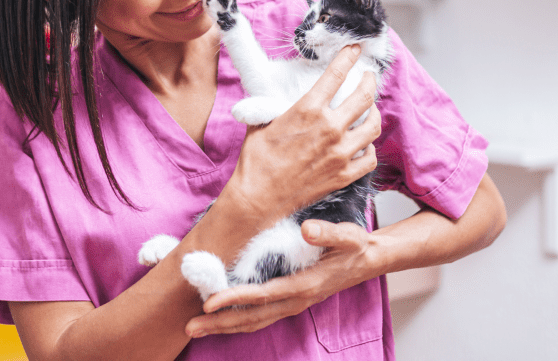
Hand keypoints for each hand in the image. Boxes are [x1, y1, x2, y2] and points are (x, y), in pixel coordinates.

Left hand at [184, 220, 375, 337]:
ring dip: (223, 326)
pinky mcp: (289, 301)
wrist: (368, 261)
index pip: (263, 295)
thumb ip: (329, 233)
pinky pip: (260, 316)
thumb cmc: (355, 246)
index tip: (209, 301)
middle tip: (189, 326)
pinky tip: (219, 319)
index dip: (234, 298)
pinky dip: (237, 320)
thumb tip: (307, 229)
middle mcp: (295, 300)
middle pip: (252, 317)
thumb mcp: (349, 235)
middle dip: (220, 323)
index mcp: (304, 285)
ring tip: (195, 328)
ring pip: (253, 321)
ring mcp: (291, 304)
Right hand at [226, 45, 380, 219]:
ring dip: (374, 113)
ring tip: (370, 109)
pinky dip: (369, 148)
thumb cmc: (256, 160)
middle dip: (369, 80)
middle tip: (368, 76)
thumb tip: (272, 91)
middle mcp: (329, 128)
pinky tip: (363, 144)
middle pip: (364, 96)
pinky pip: (370, 157)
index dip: (348, 58)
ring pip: (373, 126)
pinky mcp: (344, 175)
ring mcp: (340, 153)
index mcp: (308, 110)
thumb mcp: (261, 121)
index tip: (354, 50)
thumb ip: (273, 103)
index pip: (336, 75)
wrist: (258, 198)